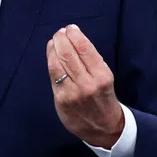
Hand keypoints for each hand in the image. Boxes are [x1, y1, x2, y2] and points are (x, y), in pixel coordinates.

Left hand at [47, 25, 124, 148]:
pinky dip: (50, 60)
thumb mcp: (106, 79)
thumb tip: (75, 42)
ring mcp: (72, 92)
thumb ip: (92, 62)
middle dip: (62, 38)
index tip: (71, 28)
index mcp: (102, 76)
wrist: (104, 128)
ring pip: (58, 63)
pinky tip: (51, 53)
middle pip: (69, 54)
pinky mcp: (61, 100)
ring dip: (54, 47)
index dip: (75, 35)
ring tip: (54, 40)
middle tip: (60, 32)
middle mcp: (87, 83)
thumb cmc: (105, 99)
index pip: (85, 49)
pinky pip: (53, 76)